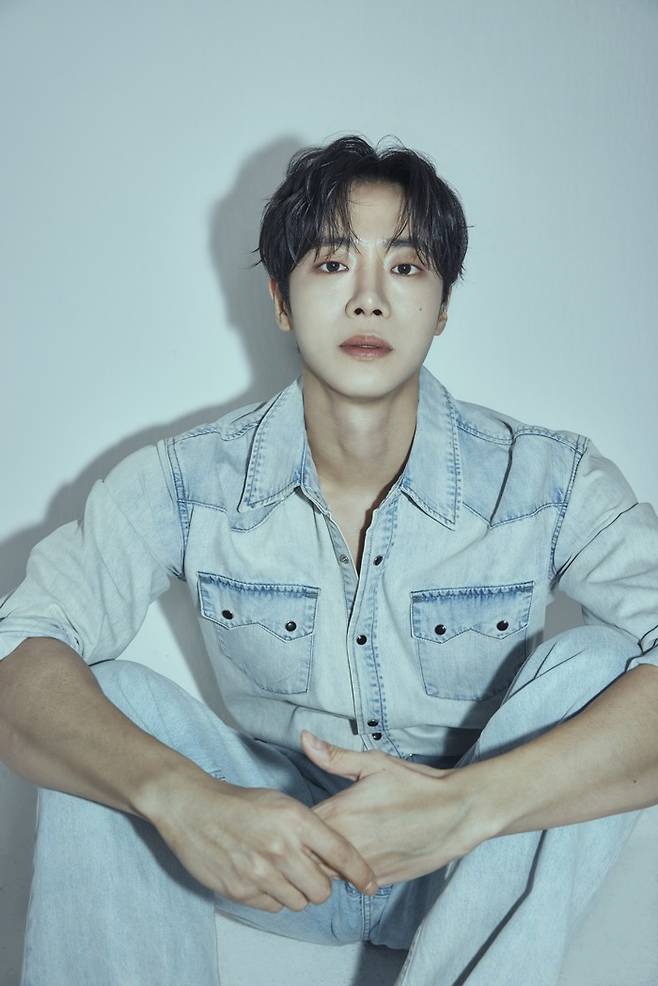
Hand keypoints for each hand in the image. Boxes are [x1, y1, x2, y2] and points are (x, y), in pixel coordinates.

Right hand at [150, 766, 378, 912]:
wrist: (193, 808)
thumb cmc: (241, 803)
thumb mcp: (282, 802)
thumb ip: (309, 829)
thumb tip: (333, 858)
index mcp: (296, 819)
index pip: (341, 853)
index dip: (361, 873)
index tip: (371, 884)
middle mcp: (281, 848)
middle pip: (322, 889)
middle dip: (320, 884)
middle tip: (309, 872)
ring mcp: (260, 872)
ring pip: (299, 902)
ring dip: (296, 893)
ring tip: (282, 872)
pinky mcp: (241, 890)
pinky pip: (273, 907)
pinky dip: (273, 897)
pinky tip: (262, 876)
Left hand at [301, 730, 482, 886]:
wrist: (458, 813)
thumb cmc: (416, 784)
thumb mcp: (375, 763)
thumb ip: (334, 757)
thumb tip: (304, 738)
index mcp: (339, 813)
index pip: (296, 828)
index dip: (293, 822)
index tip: (298, 814)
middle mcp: (346, 845)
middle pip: (306, 855)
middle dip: (304, 845)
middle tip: (311, 829)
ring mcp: (363, 867)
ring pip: (327, 872)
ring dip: (325, 860)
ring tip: (335, 840)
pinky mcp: (379, 881)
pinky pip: (351, 881)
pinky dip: (348, 871)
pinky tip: (358, 852)